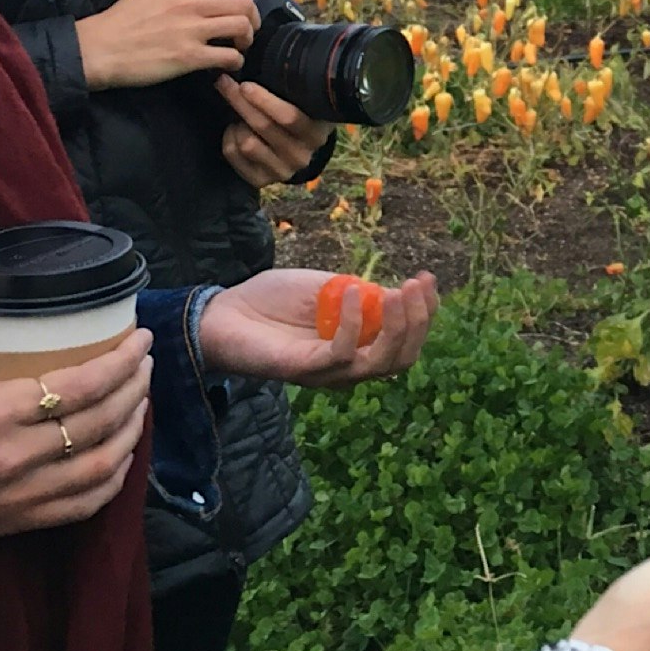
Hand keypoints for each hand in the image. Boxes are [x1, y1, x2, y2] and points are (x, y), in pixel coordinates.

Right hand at [0, 330, 151, 554]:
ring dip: (133, 429)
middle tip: (145, 365)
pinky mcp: (16, 523)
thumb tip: (29, 329)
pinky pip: (84, 505)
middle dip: (135, 387)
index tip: (141, 340)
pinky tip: (122, 455)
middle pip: (101, 419)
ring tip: (141, 403)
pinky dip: (114, 478)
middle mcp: (14, 455)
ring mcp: (19, 494)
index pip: (82, 384)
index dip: (122, 360)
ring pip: (103, 463)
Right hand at [76, 0, 272, 89]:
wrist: (97, 49)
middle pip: (241, 1)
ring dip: (248, 38)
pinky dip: (236, 61)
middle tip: (248, 28)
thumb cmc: (120, 23)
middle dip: (253, 16)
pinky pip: (229, 56)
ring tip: (239, 46)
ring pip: (241, 25)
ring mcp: (189, 30)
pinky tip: (229, 65)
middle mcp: (187, 4)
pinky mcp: (188, 57)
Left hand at [199, 268, 437, 389]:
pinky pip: (342, 353)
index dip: (424, 313)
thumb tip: (396, 294)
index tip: (428, 278)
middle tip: (417, 283)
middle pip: (402, 358)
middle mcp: (348, 367)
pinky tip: (355, 291)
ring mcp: (327, 372)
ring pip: (381, 363)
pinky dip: (355, 322)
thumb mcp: (326, 289)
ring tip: (400, 290)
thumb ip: (360, 295)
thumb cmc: (271, 301)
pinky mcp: (305, 369)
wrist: (221, 314)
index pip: (405, 341)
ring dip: (398, 326)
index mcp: (358, 347)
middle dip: (419, 321)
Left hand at [217, 75, 333, 187]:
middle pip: (263, 126)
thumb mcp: (304, 101)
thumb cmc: (298, 113)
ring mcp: (282, 170)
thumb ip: (293, 86)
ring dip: (237, 123)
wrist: (298, 147)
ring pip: (247, 143)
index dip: (264, 100)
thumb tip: (263, 55)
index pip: (289, 117)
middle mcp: (302, 155)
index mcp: (317, 133)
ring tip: (238, 112)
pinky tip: (235, 129)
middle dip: (240, 101)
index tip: (246, 84)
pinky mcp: (262, 180)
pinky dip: (229, 139)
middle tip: (225, 83)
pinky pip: (235, 155)